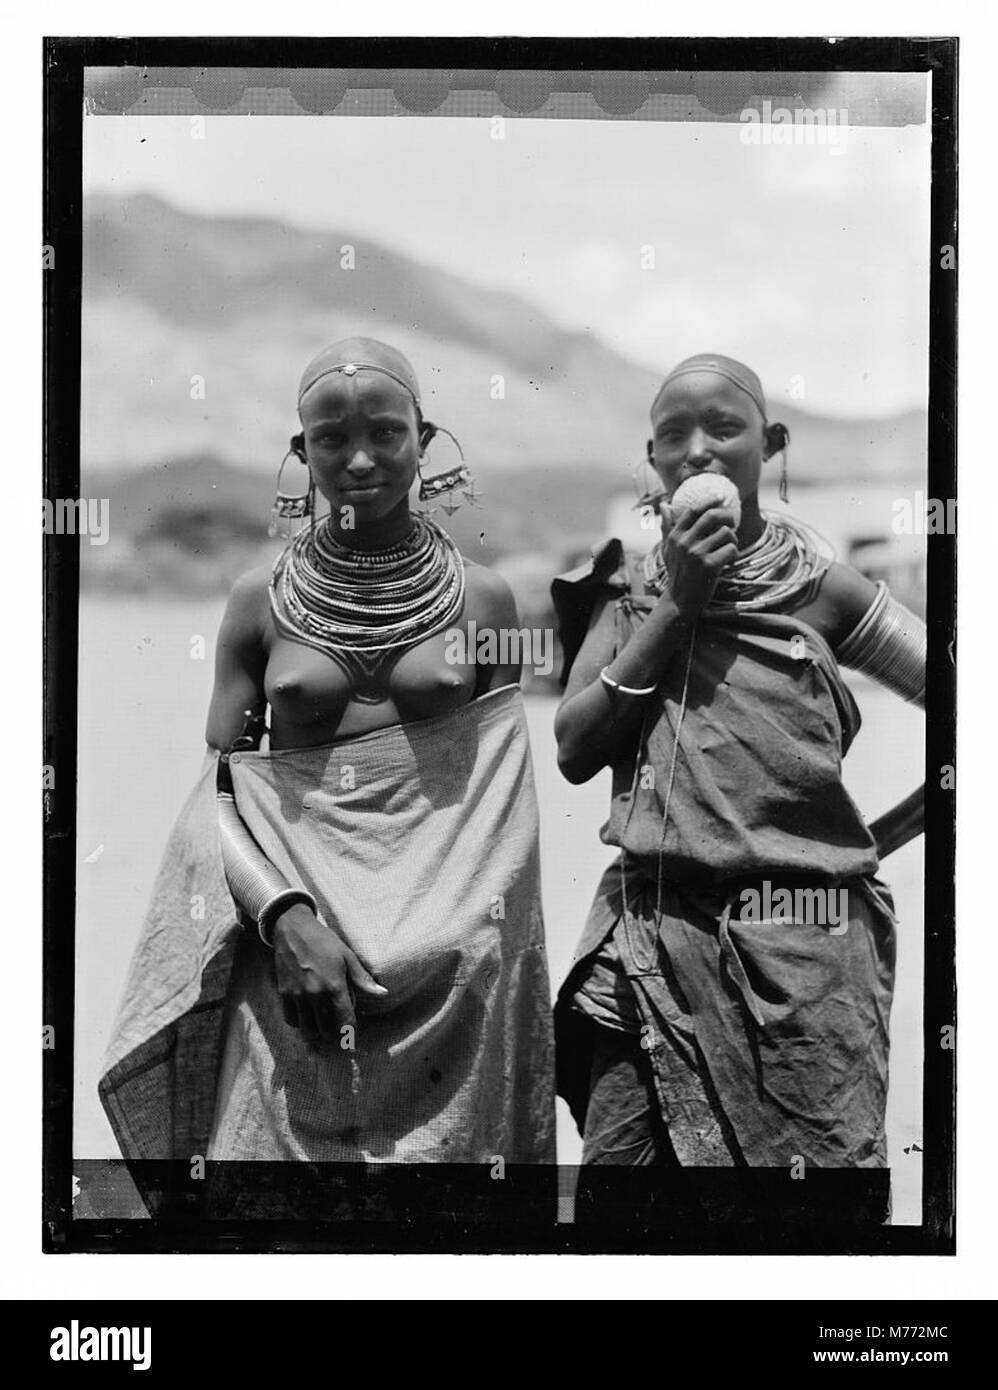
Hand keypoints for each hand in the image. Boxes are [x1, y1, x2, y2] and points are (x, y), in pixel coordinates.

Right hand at [271, 902, 387, 1045]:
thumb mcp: (347, 956)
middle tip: (337, 1029)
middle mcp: (316, 994)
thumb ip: (363, 979)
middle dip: (333, 1033)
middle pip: (326, 1029)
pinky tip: (306, 1016)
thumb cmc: (324, 941)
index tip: (351, 1036)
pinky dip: (300, 1023)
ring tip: (322, 1026)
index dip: (350, 1032)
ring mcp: (298, 995)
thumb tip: (383, 994)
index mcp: (335, 985)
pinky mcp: (284, 993)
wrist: (293, 930)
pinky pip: (292, 1020)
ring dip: (316, 1031)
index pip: (345, 1020)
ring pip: (308, 1028)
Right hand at [659, 498, 738, 618]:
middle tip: (732, 522)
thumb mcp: (667, 549)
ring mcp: (697, 554)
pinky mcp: (710, 565)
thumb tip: (663, 505)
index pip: (693, 511)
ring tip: (729, 547)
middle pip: (711, 516)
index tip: (721, 497)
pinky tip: (728, 561)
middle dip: (727, 516)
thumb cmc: (676, 573)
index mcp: (675, 536)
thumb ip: (666, 527)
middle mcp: (684, 542)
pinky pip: (731, 549)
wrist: (679, 601)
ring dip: (733, 539)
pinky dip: (734, 554)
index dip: (709, 501)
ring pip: (726, 533)